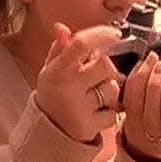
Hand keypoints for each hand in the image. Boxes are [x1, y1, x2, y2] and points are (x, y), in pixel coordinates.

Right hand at [35, 23, 123, 143]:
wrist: (45, 133)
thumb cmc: (53, 96)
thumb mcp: (51, 70)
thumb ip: (60, 49)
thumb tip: (61, 27)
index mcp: (57, 69)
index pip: (82, 43)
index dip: (101, 34)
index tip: (114, 34)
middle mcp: (66, 86)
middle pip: (106, 66)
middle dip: (107, 70)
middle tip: (98, 77)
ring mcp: (77, 107)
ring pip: (113, 90)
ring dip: (109, 93)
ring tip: (95, 98)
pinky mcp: (88, 126)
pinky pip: (113, 114)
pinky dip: (108, 114)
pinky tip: (94, 115)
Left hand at [120, 51, 160, 160]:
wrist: (153, 150)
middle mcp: (153, 137)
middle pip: (149, 112)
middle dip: (154, 85)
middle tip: (160, 66)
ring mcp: (136, 128)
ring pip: (135, 103)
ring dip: (142, 77)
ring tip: (152, 60)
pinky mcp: (125, 116)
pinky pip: (126, 97)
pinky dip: (132, 79)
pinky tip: (140, 65)